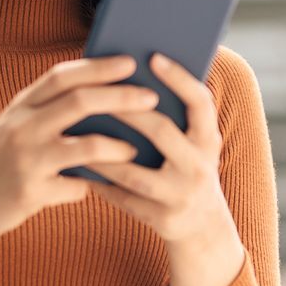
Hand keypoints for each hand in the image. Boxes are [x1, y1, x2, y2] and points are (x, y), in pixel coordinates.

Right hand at [0, 54, 161, 242]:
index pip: (62, 76)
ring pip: (88, 146)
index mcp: (19, 106)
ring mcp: (26, 160)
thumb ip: (48, 111)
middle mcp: (21, 127)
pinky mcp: (32, 192)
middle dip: (121, 97)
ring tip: (136, 149)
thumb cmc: (2, 164)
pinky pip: (76, 187)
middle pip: (80, 102)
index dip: (98, 67)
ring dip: (119, 147)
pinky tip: (99, 189)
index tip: (129, 62)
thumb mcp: (17, 128)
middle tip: (151, 97)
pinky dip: (91, 187)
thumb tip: (102, 95)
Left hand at [88, 52, 233, 245]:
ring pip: (134, 172)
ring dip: (102, 152)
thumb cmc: (187, 169)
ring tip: (76, 132)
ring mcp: (181, 195)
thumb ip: (176, 118)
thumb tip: (133, 78)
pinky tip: (80, 168)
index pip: (200, 102)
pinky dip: (101, 183)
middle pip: (161, 131)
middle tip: (98, 90)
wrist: (204, 227)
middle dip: (128, 110)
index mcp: (208, 140)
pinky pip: (123, 198)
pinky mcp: (162, 219)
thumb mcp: (194, 144)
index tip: (153, 57)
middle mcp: (199, 167)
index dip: (179, 78)